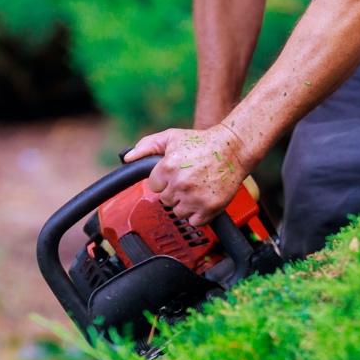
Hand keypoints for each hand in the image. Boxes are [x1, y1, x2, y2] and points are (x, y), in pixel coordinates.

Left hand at [123, 124, 249, 225]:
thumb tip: (127, 158)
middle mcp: (180, 184)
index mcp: (168, 168)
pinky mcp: (209, 208)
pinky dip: (198, 215)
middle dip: (174, 192)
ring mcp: (195, 198)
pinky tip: (203, 200)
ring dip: (185, 205)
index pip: (154, 186)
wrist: (233, 149)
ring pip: (178, 213)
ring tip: (196, 190)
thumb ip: (146, 146)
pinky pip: (195, 222)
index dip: (164, 180)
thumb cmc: (202, 143)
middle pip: (166, 200)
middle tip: (188, 180)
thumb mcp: (171, 137)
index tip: (174, 174)